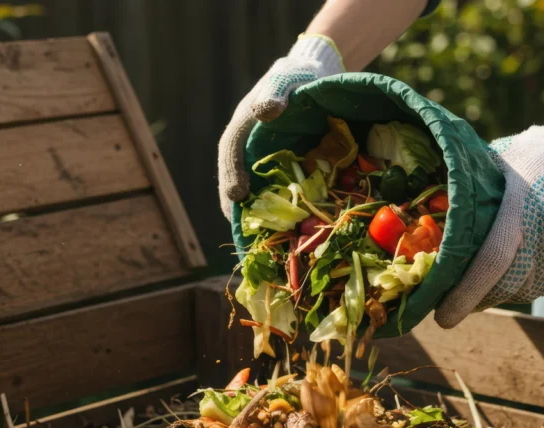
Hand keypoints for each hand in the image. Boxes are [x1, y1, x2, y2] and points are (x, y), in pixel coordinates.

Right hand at [217, 34, 343, 219]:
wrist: (312, 75)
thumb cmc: (296, 75)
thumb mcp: (285, 78)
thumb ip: (274, 92)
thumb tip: (266, 112)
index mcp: (244, 124)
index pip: (231, 150)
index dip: (232, 173)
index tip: (236, 195)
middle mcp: (247, 144)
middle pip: (234, 176)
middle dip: (235, 204)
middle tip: (239, 229)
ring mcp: (261, 156)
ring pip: (252, 186)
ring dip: (253, 210)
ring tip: (258, 236)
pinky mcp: (278, 164)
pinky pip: (273, 188)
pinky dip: (276, 206)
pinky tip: (287, 225)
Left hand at [434, 99, 543, 327]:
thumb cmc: (532, 155)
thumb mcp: (494, 161)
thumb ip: (467, 189)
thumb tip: (425, 215)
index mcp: (522, 206)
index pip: (492, 261)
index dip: (466, 294)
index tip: (442, 318)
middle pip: (507, 285)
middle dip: (475, 298)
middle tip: (452, 302)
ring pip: (525, 290)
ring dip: (499, 291)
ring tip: (480, 282)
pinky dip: (524, 283)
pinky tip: (512, 267)